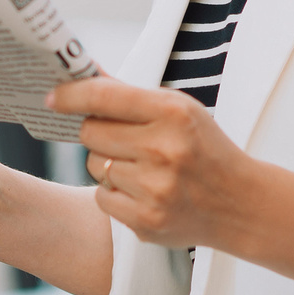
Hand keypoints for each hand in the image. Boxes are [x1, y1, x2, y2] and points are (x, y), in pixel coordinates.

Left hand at [50, 75, 255, 250]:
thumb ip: (130, 95)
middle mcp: (163, 150)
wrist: (241, 204)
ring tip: (141, 167)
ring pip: (94, 165)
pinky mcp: (146, 222)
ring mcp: (155, 189)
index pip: (103, 96)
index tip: (53, 97)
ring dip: (108, 164)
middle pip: (90, 133)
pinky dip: (114, 193)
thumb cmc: (204, 149)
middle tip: (121, 137)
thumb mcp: (179, 110)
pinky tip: (142, 191)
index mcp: (173, 113)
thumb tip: (83, 72)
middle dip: (97, 132)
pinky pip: (102, 198)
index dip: (71, 94)